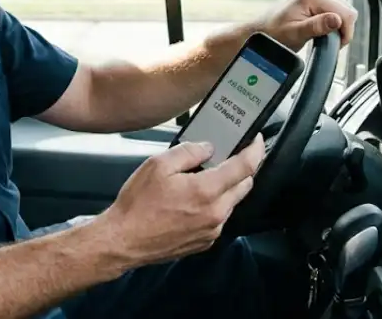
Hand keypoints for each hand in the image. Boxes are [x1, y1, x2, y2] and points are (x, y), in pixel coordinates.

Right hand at [96, 135, 264, 267]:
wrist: (124, 240)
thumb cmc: (137, 204)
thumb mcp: (157, 165)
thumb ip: (188, 152)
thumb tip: (207, 148)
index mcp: (206, 191)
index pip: (245, 167)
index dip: (255, 149)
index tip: (257, 140)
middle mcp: (216, 213)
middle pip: (244, 185)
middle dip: (242, 168)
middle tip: (228, 155)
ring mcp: (212, 230)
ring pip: (232, 202)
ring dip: (225, 187)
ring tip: (201, 178)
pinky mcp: (205, 242)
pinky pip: (219, 218)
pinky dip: (213, 205)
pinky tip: (192, 200)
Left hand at [255, 0, 357, 50]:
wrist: (261, 30)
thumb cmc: (274, 33)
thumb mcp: (296, 33)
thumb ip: (316, 26)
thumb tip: (336, 20)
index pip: (346, 13)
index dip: (345, 32)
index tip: (336, 44)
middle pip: (347, 10)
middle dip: (341, 28)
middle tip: (326, 40)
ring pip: (343, 10)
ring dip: (337, 25)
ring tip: (321, 34)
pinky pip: (335, 8)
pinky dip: (332, 20)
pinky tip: (320, 27)